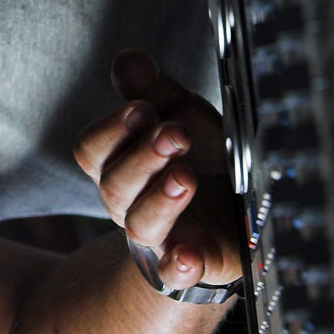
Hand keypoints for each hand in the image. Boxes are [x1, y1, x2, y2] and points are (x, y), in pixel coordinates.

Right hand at [75, 50, 241, 289]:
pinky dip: (177, 266)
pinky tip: (186, 257)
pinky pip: (174, 274)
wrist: (241, 207)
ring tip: (185, 178)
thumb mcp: (183, 115)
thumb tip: (127, 59)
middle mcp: (130, 203)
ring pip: (141, 225)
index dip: (112, 130)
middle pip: (113, 186)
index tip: (144, 108)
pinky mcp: (191, 263)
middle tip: (176, 134)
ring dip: (160, 201)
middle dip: (142, 157)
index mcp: (120, 165)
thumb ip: (154, 90)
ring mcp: (160, 236)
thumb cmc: (203, 157)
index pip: (91, 151)